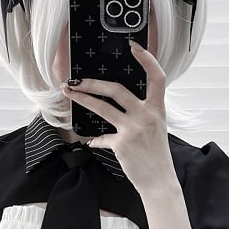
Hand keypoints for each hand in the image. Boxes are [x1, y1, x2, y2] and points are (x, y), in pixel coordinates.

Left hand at [61, 41, 173, 196]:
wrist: (159, 182)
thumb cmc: (156, 156)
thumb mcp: (156, 128)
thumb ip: (143, 113)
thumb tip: (120, 104)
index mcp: (157, 109)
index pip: (157, 77)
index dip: (147, 59)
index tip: (134, 47)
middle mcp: (146, 115)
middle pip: (117, 89)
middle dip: (93, 82)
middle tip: (77, 80)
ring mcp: (133, 129)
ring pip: (103, 107)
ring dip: (83, 99)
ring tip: (69, 93)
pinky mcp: (122, 144)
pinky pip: (101, 137)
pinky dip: (94, 139)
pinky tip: (90, 141)